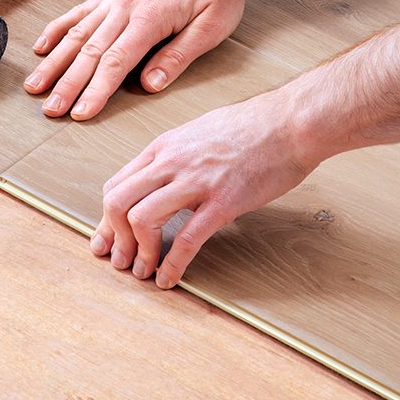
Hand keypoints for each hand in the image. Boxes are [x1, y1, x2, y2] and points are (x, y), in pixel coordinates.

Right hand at [24, 0, 246, 119]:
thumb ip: (178, 56)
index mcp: (150, 18)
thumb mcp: (212, 27)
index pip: (117, 61)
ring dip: (54, 63)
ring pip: (77, 34)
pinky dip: (57, 30)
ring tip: (34, 87)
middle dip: (67, 84)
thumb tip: (150, 85)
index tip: (80, 113)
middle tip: (50, 110)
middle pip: (89, 51)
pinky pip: (78, 13)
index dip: (96, 90)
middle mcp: (125, 7)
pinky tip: (41, 47)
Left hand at [90, 90, 317, 287]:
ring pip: (143, 219)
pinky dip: (172, 264)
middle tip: (120, 260)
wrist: (292, 121)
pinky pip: (187, 239)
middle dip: (115, 238)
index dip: (107, 219)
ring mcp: (196, 181)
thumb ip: (177, 157)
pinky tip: (169, 278)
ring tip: (144, 271)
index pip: (116, 184)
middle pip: (118, 202)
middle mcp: (172, 161)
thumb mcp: (200, 131)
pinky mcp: (223, 201)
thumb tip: (165, 182)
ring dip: (139, 253)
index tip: (109, 239)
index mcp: (165, 146)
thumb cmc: (255, 125)